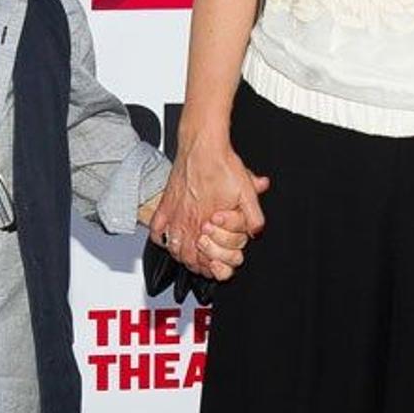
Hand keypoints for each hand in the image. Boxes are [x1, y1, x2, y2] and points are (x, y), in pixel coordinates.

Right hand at [149, 138, 267, 274]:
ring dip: (181, 255)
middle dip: (197, 264)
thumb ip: (254, 215)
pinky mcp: (166, 204)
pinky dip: (162, 239)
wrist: (203, 145)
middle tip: (204, 263)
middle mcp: (189, 221)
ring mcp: (175, 214)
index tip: (217, 265)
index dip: (214, 267)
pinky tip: (168, 239)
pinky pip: (157, 231)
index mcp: (208, 222)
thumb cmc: (221, 165)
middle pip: (188, 257)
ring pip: (172, 248)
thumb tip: (256, 231)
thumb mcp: (247, 191)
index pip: (207, 259)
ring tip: (189, 255)